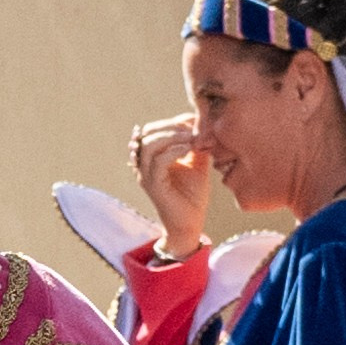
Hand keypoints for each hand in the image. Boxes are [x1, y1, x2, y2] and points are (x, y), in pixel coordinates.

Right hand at [128, 113, 213, 256]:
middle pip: (147, 133)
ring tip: (190, 137)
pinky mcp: (154, 187)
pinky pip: (158, 162)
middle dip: (170, 126)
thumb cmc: (192, 196)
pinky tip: (188, 149)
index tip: (193, 121)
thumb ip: (196, 144)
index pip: (153, 130)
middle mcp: (144, 166)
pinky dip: (174, 151)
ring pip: (149, 145)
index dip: (172, 122)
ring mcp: (146, 176)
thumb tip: (200, 124)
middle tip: (191, 127)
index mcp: (152, 158)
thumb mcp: (197, 163)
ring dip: (172, 136)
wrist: (191, 223)